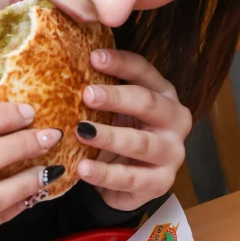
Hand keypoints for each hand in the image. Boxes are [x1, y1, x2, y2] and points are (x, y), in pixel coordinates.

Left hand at [75, 49, 191, 211]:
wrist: (128, 183)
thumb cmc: (120, 134)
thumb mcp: (114, 111)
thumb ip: (100, 93)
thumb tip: (65, 68)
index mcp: (163, 94)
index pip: (144, 72)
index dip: (121, 63)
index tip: (94, 57)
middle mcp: (174, 120)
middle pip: (147, 103)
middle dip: (116, 97)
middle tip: (87, 94)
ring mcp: (172, 153)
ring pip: (140, 142)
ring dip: (109, 136)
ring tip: (81, 132)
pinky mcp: (161, 183)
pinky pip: (131, 178)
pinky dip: (105, 173)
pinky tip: (83, 168)